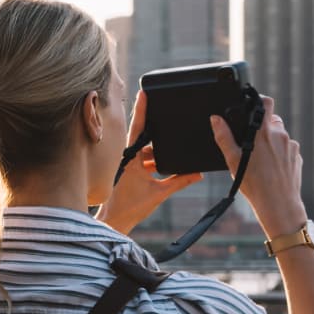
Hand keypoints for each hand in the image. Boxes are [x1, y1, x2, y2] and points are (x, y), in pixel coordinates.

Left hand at [95, 89, 204, 234]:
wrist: (115, 221)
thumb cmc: (131, 207)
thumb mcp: (159, 193)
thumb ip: (180, 181)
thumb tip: (198, 173)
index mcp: (130, 157)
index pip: (138, 128)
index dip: (142, 109)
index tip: (144, 92)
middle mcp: (126, 157)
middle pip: (143, 134)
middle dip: (155, 126)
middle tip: (165, 109)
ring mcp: (126, 163)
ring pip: (144, 148)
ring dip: (156, 147)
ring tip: (172, 139)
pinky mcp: (128, 170)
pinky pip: (143, 158)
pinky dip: (153, 158)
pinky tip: (164, 160)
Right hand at [209, 97, 307, 235]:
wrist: (278, 204)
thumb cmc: (253, 183)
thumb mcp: (233, 160)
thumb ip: (224, 136)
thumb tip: (216, 119)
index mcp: (263, 132)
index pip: (266, 103)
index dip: (259, 101)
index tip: (251, 106)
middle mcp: (280, 135)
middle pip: (272, 120)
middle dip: (262, 127)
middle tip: (251, 142)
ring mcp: (291, 146)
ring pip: (280, 136)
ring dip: (271, 141)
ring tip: (260, 160)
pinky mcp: (297, 157)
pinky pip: (287, 149)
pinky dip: (279, 154)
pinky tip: (271, 168)